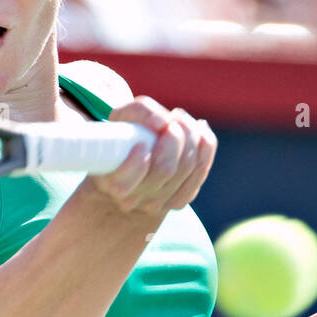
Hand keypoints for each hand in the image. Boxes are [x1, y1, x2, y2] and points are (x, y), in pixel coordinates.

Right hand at [84, 97, 216, 221]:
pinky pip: (201, 169)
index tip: (142, 143)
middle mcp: (133, 200)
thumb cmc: (123, 140)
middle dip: (174, 138)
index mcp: (111, 184)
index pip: (123, 184)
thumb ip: (138, 112)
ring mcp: (157, 205)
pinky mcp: (179, 201)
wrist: (126, 172)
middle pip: (164, 169)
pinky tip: (199, 131)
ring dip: (190, 136)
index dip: (137, 163)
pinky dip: (205, 145)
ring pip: (187, 167)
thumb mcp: (120, 121)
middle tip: (170, 120)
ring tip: (180, 119)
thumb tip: (164, 122)